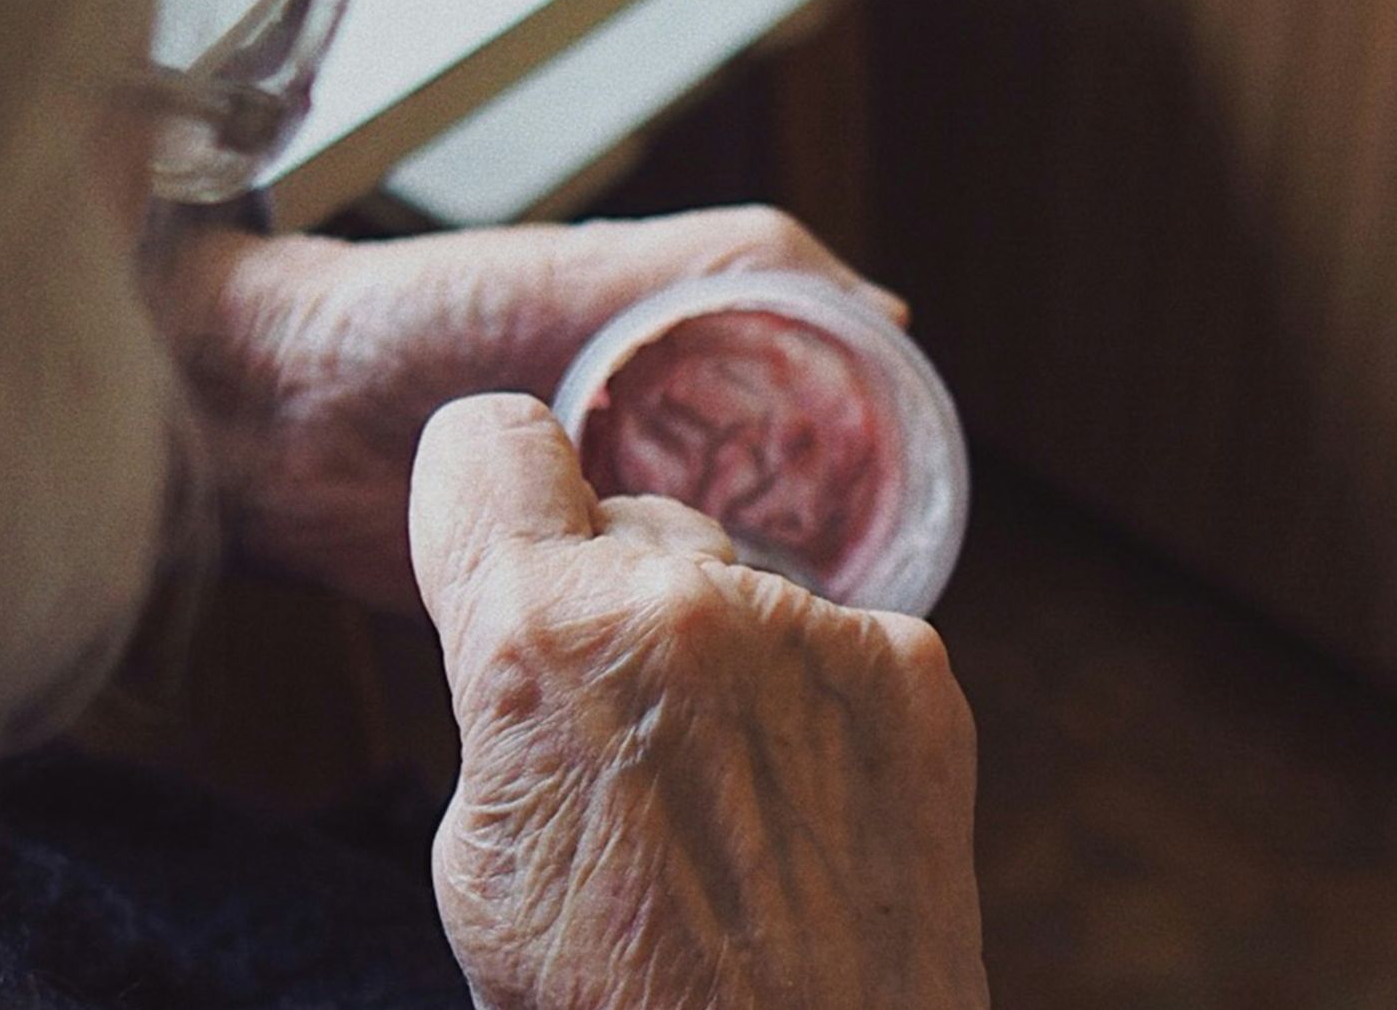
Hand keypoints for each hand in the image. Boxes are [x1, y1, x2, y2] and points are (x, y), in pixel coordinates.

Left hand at [163, 206, 906, 607]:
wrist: (270, 413)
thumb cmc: (421, 312)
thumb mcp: (587, 271)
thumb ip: (721, 268)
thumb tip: (885, 314)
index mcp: (672, 368)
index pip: (806, 419)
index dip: (866, 462)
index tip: (910, 514)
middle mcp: (647, 447)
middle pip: (773, 507)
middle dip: (820, 550)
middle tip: (859, 607)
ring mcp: (598, 525)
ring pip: (709, 575)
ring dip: (746, 606)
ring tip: (795, 648)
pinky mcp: (545, 596)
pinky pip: (627, 629)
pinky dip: (664, 649)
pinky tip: (705, 677)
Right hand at [409, 394, 986, 1009]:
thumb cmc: (616, 1008)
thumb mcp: (482, 854)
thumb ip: (505, 689)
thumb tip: (535, 608)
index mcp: (545, 640)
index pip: (486, 442)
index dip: (482, 495)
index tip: (500, 543)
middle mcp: (690, 602)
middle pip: (625, 518)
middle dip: (611, 600)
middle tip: (622, 736)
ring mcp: (820, 630)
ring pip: (731, 578)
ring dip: (715, 650)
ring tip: (724, 793)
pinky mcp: (914, 669)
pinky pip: (828, 634)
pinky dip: (807, 696)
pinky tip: (803, 800)